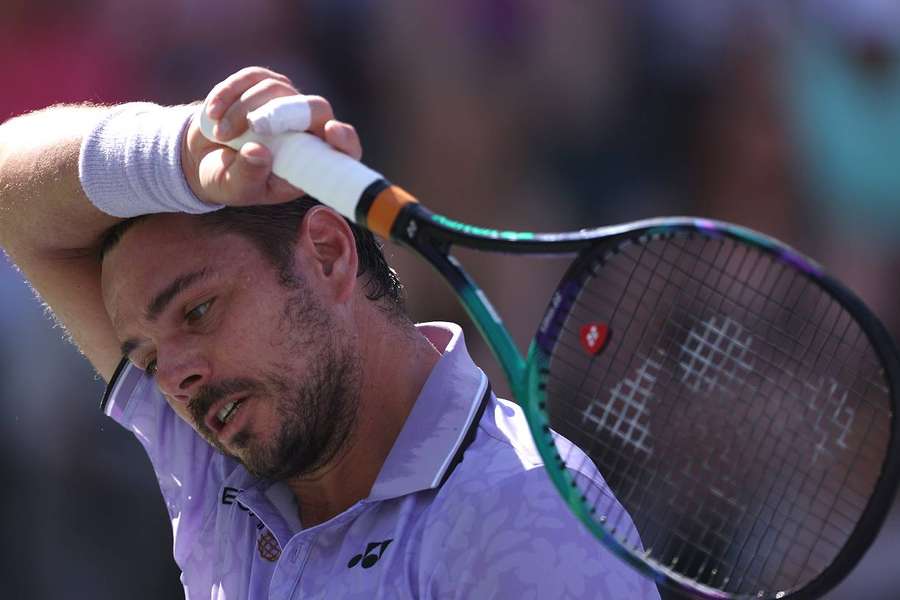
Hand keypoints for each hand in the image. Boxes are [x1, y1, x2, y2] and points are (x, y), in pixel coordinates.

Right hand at [182, 66, 361, 206]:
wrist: (200, 157)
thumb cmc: (228, 180)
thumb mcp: (236, 188)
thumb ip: (248, 176)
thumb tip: (258, 153)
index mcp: (310, 161)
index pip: (345, 149)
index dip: (345, 139)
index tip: (332, 132)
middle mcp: (305, 129)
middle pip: (317, 108)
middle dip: (284, 114)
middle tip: (254, 126)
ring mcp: (286, 103)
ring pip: (278, 90)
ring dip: (244, 110)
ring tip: (221, 134)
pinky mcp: (262, 83)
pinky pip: (253, 77)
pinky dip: (229, 93)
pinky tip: (212, 113)